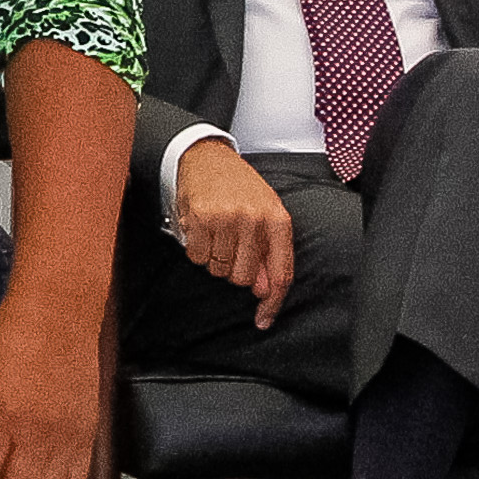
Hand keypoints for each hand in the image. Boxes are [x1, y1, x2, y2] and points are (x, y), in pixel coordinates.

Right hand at [171, 139, 300, 328]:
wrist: (207, 157)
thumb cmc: (239, 188)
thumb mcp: (265, 214)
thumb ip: (268, 252)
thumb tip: (264, 291)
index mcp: (278, 220)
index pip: (281, 273)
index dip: (272, 302)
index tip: (263, 321)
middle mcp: (254, 219)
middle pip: (243, 278)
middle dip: (234, 269)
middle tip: (230, 245)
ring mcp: (226, 219)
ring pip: (218, 270)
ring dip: (214, 258)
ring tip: (216, 232)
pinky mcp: (200, 219)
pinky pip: (198, 257)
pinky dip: (197, 250)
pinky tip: (201, 229)